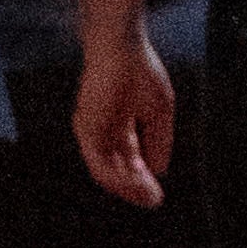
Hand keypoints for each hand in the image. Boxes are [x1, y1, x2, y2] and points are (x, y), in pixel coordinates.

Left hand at [79, 26, 178, 211]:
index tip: (157, 193)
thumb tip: (159, 172)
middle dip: (136, 188)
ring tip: (150, 197)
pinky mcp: (87, 130)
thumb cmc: (140, 71)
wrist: (120, 46)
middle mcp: (101, 132)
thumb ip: (158, 141)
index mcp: (117, 127)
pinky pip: (101, 164)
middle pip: (116, 170)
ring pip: (106, 172)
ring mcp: (91, 131)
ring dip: (129, 188)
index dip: (143, 179)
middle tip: (155, 201)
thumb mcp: (159, 112)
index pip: (127, 161)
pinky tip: (139, 183)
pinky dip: (120, 179)